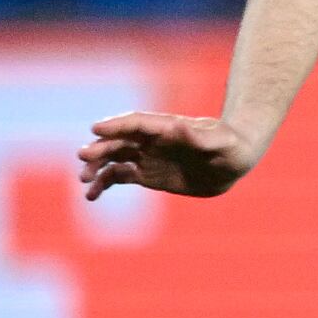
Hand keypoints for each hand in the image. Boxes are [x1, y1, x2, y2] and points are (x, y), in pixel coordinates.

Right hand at [78, 112, 260, 199]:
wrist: (234, 162)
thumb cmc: (231, 146)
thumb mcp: (220, 142)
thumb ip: (198, 137)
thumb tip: (177, 127)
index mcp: (166, 127)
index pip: (136, 122)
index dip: (116, 125)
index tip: (96, 129)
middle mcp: (152, 140)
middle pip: (119, 140)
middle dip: (100, 148)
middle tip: (83, 157)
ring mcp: (147, 156)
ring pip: (114, 158)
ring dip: (97, 166)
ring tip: (84, 179)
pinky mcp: (147, 175)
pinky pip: (119, 177)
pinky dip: (104, 184)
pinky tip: (92, 195)